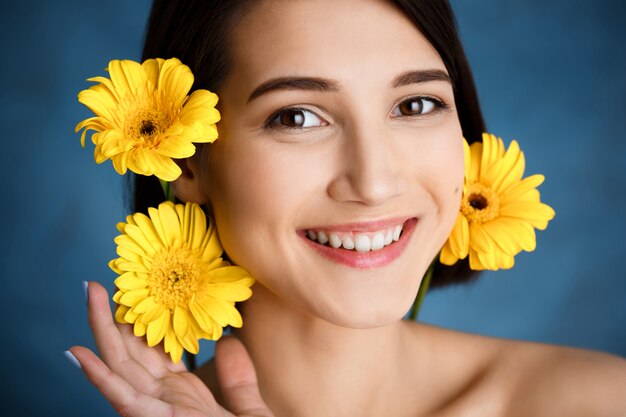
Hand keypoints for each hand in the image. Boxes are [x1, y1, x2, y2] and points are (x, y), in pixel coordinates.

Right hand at [68, 282, 272, 416]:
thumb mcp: (249, 411)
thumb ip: (239, 379)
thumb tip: (229, 342)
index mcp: (184, 396)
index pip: (155, 352)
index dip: (142, 322)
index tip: (136, 290)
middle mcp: (164, 400)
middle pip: (131, 353)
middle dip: (114, 317)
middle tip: (100, 283)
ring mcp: (157, 412)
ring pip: (121, 367)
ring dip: (101, 331)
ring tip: (91, 294)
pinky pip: (124, 399)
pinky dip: (100, 378)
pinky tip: (81, 354)